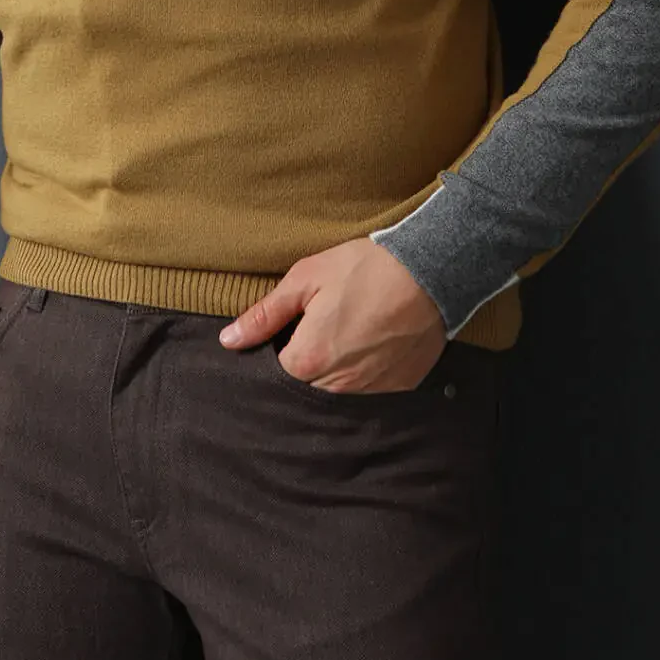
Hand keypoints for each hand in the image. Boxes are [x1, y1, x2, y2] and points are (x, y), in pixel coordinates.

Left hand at [218, 237, 447, 392]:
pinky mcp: (400, 387)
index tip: (301, 321)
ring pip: (340, 387)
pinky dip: (370, 368)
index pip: (278, 367)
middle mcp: (337, 386)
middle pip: (308, 382)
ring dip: (340, 365)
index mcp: (307, 361)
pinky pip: (372, 387)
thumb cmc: (364, 269)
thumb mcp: (306, 279)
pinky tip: (378, 337)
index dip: (285, 342)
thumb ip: (265, 315)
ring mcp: (371, 390)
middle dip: (311, 355)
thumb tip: (229, 340)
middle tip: (332, 318)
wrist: (430, 271)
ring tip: (357, 325)